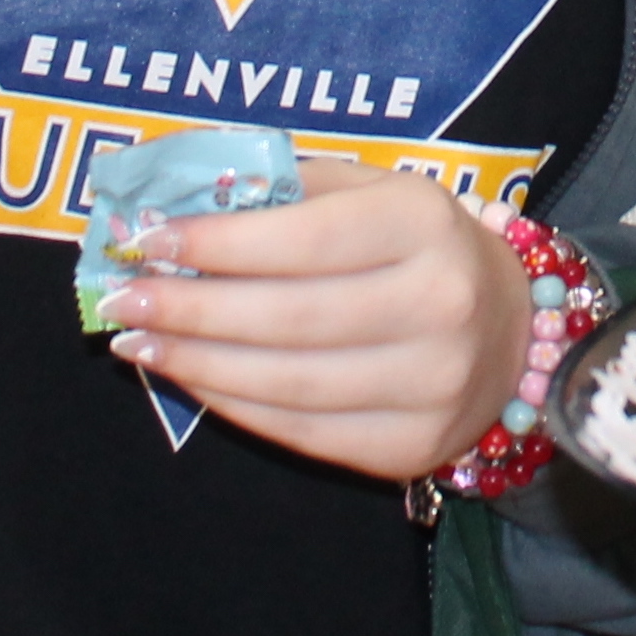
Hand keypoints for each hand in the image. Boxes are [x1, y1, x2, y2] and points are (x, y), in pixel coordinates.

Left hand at [102, 161, 531, 480]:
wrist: (514, 333)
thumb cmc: (420, 246)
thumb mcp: (375, 193)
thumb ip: (289, 189)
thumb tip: (182, 199)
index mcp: (425, 224)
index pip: (303, 238)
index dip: (218, 242)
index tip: (146, 238)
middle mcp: (438, 305)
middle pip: (287, 317)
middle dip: (189, 306)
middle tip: (120, 296)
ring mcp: (430, 385)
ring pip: (286, 382)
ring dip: (195, 361)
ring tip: (136, 339)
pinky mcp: (411, 446)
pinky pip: (300, 430)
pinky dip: (232, 403)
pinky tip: (190, 375)